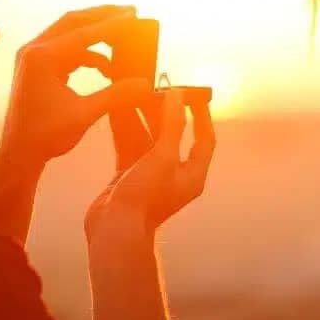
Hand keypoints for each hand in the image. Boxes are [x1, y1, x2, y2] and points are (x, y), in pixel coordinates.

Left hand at [0, 5, 151, 165]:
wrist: (18, 154)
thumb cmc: (45, 136)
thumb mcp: (84, 114)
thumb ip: (116, 95)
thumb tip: (145, 83)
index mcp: (41, 57)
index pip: (82, 33)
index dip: (112, 25)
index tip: (134, 16)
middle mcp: (33, 50)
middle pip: (73, 22)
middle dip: (103, 17)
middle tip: (131, 12)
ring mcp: (33, 57)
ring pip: (69, 34)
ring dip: (96, 35)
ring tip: (123, 38)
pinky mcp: (36, 67)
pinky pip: (65, 50)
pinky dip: (86, 54)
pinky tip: (106, 66)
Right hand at [85, 90, 216, 242]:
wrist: (114, 232)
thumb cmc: (144, 198)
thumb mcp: (162, 157)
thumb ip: (171, 125)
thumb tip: (177, 96)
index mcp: (192, 174)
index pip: (204, 139)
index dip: (202, 115)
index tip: (194, 93)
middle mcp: (174, 174)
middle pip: (172, 134)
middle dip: (163, 111)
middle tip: (154, 87)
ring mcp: (150, 175)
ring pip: (147, 137)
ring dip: (139, 116)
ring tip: (130, 92)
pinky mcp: (128, 175)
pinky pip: (128, 145)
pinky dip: (123, 128)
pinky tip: (115, 110)